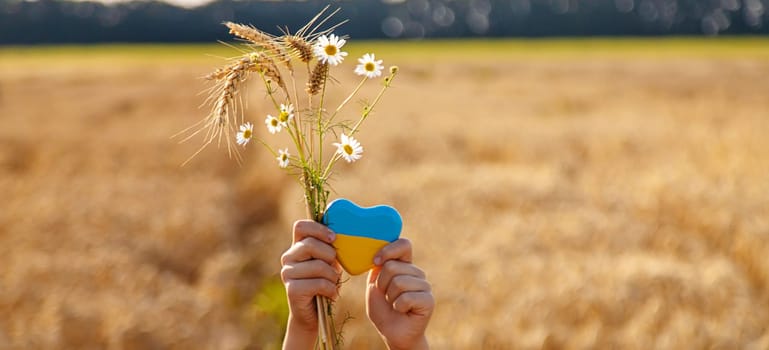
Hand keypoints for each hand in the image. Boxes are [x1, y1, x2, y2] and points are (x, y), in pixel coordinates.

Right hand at [280, 220, 340, 349]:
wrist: (313, 314)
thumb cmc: (324, 283)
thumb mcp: (328, 262)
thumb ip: (329, 247)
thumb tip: (340, 233)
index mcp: (296, 247)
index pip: (300, 226)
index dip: (318, 229)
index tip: (333, 238)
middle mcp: (288, 258)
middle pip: (310, 244)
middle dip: (330, 256)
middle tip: (334, 268)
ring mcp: (287, 273)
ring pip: (318, 266)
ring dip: (333, 277)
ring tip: (332, 284)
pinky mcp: (292, 289)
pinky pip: (319, 283)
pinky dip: (331, 290)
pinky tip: (330, 295)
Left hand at [367, 238, 433, 349]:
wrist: (392, 333)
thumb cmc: (383, 309)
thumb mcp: (374, 286)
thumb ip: (378, 268)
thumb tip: (381, 255)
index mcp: (404, 265)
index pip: (404, 245)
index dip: (389, 250)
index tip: (376, 261)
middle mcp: (416, 273)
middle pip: (393, 266)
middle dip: (382, 284)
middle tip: (387, 296)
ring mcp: (424, 286)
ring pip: (399, 282)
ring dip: (390, 297)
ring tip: (395, 304)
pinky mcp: (428, 300)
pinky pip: (406, 297)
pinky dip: (398, 306)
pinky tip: (403, 311)